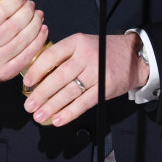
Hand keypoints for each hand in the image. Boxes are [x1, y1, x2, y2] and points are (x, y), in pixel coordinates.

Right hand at [0, 0, 48, 81]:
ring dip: (36, 24)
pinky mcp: (5, 73)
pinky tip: (42, 29)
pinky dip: (39, 40)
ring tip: (39, 15)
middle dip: (28, 12)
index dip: (14, 2)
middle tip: (32, 5)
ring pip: (23, 40)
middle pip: (13, 26)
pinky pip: (28, 55)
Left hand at [21, 33, 148, 126]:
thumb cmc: (103, 51)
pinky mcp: (105, 88)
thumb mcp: (82, 44)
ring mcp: (97, 72)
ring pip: (69, 92)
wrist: (134, 56)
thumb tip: (39, 76)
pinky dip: (69, 112)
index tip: (27, 82)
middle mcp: (86, 55)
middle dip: (41, 93)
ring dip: (52, 106)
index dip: (37, 70)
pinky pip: (84, 103)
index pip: (52, 55)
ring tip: (39, 115)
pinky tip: (58, 119)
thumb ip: (64, 56)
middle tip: (29, 105)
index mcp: (77, 42)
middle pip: (59, 76)